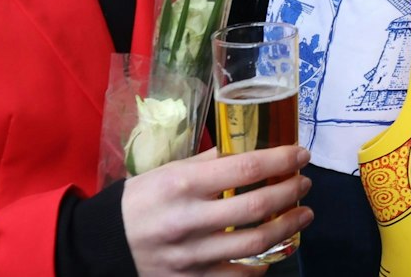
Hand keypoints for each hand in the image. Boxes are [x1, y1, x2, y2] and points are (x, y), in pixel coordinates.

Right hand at [122, 146, 314, 275]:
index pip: (245, 168)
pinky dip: (263, 263)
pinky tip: (275, 250)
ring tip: (303, 214)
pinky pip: (238, 275)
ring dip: (288, 227)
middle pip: (256, 206)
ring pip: (255, 243)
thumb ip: (209, 163)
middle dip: (290, 193)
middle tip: (304, 184)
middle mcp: (189, 220)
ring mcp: (192, 255)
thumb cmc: (141, 201)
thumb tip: (250, 147)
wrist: (106, 244)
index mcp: (183, 184)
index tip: (301, 154)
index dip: (280, 160)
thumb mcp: (169, 172)